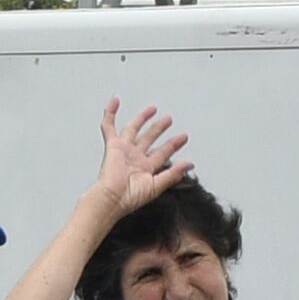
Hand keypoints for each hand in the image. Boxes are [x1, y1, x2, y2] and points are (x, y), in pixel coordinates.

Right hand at [86, 99, 190, 218]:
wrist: (112, 198)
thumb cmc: (130, 197)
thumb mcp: (157, 186)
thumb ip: (173, 174)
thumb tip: (190, 164)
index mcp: (145, 168)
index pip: (162, 153)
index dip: (173, 144)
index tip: (183, 137)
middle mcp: (134, 157)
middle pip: (149, 138)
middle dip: (159, 128)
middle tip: (168, 119)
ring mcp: (123, 150)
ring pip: (133, 129)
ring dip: (142, 118)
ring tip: (152, 109)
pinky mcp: (112, 145)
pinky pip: (109, 126)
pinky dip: (110, 112)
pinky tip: (115, 101)